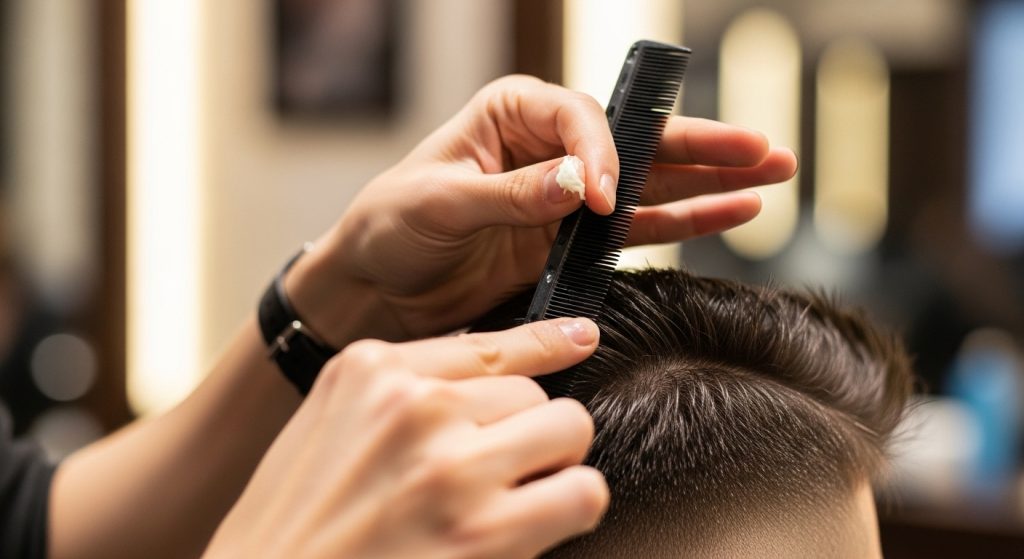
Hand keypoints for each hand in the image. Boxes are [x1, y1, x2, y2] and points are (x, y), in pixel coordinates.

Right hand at [204, 318, 607, 558]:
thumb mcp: (328, 432)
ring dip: (553, 466)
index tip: (580, 337)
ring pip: (568, 428)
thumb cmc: (293, 530)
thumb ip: (396, 396)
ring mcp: (448, 465)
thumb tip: (490, 379)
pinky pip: (583, 491)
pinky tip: (533, 527)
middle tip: (494, 477)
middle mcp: (411, 405)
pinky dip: (572, 508)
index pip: (490, 344)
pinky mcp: (482, 531)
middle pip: (531, 391)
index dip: (544, 345)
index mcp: (369, 371)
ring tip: (513, 500)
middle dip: (525, 433)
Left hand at [288, 75, 796, 344]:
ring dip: (712, 179)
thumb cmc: (393, 226)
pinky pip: (641, 225)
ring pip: (654, 179)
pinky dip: (686, 219)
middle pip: (638, 137)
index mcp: (512, 112)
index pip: (579, 119)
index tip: (603, 200)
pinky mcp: (576, 236)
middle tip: (765, 147)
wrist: (380, 283)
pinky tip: (734, 211)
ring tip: (774, 174)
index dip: (603, 156)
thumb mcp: (441, 204)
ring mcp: (570, 191)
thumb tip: (580, 185)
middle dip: (702, 143)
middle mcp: (551, 144)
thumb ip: (512, 195)